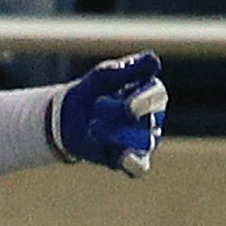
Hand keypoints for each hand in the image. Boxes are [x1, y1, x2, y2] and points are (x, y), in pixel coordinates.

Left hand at [49, 52, 167, 177]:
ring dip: (115, 133)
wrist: (68, 117)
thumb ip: (130, 70)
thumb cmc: (92, 91)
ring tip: (92, 126)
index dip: (143, 100)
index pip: (157, 95)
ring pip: (142, 142)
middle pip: (148, 120)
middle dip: (121, 113)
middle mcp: (153, 118)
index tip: (128, 104)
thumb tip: (154, 59)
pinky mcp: (132, 160)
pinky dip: (133, 162)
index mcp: (150, 93)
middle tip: (98, 106)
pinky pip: (140, 166)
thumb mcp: (105, 75)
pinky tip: (123, 157)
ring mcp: (144, 140)